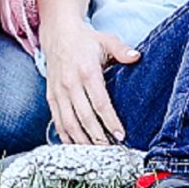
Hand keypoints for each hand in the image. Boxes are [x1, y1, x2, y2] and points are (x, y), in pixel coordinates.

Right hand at [42, 19, 139, 145]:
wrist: (58, 34)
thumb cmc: (86, 40)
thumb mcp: (106, 40)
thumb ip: (122, 50)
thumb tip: (137, 57)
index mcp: (87, 71)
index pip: (100, 102)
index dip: (110, 121)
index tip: (121, 135)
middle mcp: (70, 84)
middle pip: (84, 117)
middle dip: (98, 137)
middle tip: (110, 151)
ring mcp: (58, 92)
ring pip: (69, 123)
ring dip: (82, 141)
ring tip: (95, 153)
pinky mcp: (51, 97)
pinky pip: (57, 121)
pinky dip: (66, 136)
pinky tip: (76, 146)